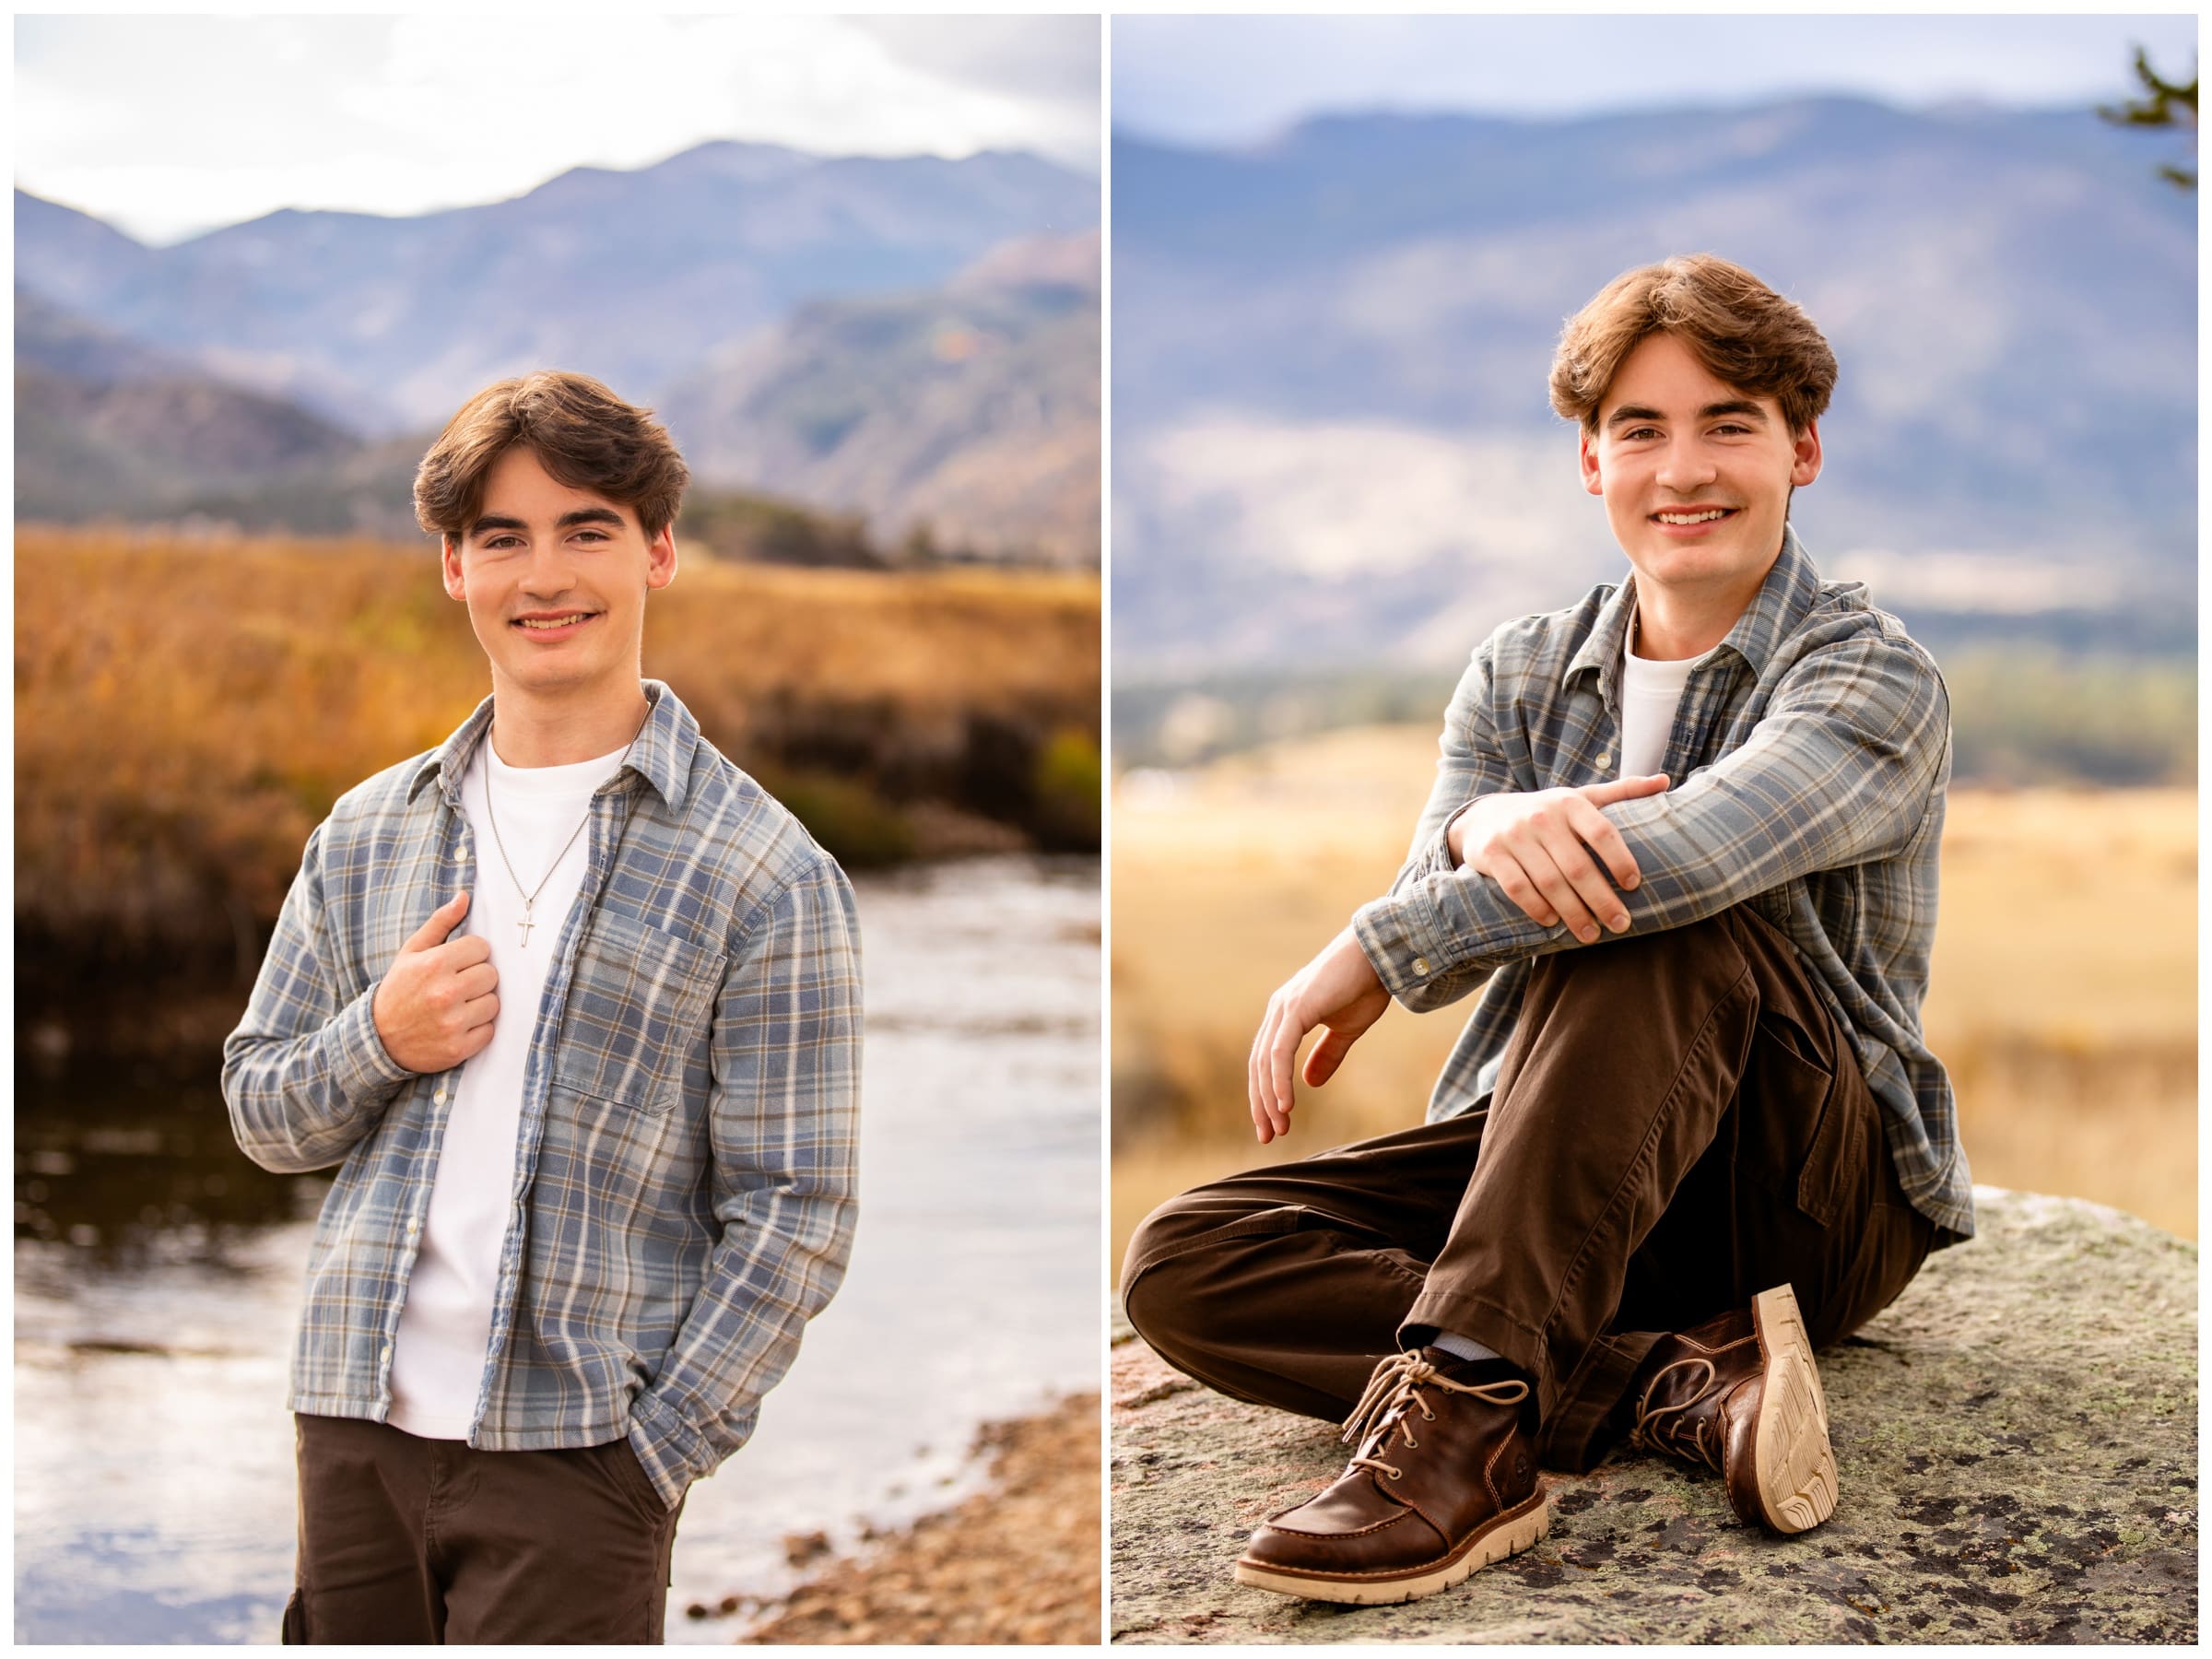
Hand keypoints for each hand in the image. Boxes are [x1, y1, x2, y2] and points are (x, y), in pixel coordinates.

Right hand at [372, 891, 498, 1072]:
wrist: (378, 1038)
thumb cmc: (399, 989)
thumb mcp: (412, 952)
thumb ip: (440, 923)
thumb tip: (464, 896)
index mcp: (434, 964)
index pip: (482, 948)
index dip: (471, 955)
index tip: (457, 964)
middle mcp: (445, 993)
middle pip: (491, 974)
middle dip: (477, 978)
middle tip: (457, 985)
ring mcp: (453, 1022)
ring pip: (494, 1002)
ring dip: (480, 1003)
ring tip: (457, 1005)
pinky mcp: (459, 1047)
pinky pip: (489, 1030)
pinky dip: (478, 1028)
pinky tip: (459, 1025)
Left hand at [1248, 928, 1389, 1144]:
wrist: (1380, 954)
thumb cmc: (1365, 985)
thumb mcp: (1346, 1030)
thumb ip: (1327, 1055)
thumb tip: (1310, 1083)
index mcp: (1286, 1015)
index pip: (1266, 1062)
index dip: (1266, 1094)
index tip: (1273, 1124)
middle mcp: (1278, 1011)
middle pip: (1258, 1066)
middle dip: (1261, 1103)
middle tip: (1269, 1135)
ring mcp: (1284, 1008)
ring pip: (1265, 1062)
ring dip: (1270, 1098)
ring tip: (1279, 1126)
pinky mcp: (1296, 1008)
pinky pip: (1280, 1052)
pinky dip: (1279, 1079)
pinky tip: (1285, 1103)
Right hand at [1447, 775, 1668, 941]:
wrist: (1484, 816)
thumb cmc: (1546, 812)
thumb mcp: (1581, 797)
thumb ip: (1622, 791)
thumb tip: (1665, 781)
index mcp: (1570, 803)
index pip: (1602, 832)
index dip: (1620, 860)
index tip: (1634, 885)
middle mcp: (1541, 817)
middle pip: (1578, 866)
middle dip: (1602, 900)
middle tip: (1620, 924)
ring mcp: (1514, 836)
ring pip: (1549, 882)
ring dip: (1573, 913)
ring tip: (1590, 934)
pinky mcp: (1491, 854)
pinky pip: (1517, 888)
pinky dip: (1537, 908)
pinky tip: (1552, 922)